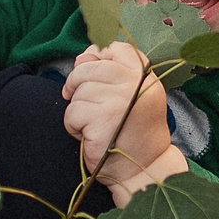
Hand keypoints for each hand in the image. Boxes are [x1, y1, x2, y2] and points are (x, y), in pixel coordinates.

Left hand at [59, 43, 177, 194]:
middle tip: (87, 106)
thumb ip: (109, 71)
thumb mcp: (129, 95)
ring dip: (78, 110)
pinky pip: (72, 112)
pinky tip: (90, 136)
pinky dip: (74, 126)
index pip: (116, 49)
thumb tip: (84, 56)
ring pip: (78, 91)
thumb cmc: (132, 132)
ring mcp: (120, 101)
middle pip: (88, 67)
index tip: (99, 81)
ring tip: (94, 125)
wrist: (143, 169)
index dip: (99, 59)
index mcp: (145, 76)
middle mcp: (135, 84)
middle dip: (78, 85)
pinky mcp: (103, 120)